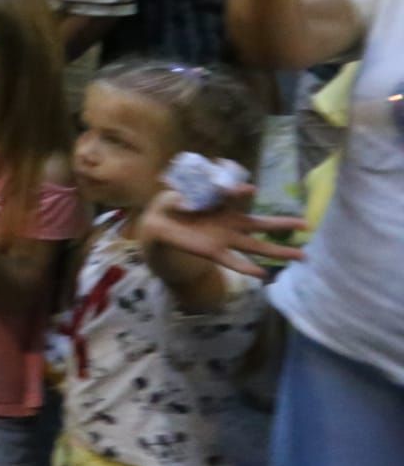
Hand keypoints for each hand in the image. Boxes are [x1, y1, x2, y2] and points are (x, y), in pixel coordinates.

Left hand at [136, 186, 305, 280]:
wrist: (157, 224)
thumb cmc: (172, 204)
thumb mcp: (181, 193)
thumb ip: (195, 191)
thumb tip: (211, 193)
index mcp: (223, 205)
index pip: (236, 196)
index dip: (241, 192)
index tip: (250, 190)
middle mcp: (230, 223)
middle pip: (261, 225)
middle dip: (284, 225)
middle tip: (308, 225)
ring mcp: (224, 239)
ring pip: (256, 247)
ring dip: (277, 252)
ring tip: (301, 256)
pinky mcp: (214, 253)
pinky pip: (234, 262)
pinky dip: (248, 269)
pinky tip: (264, 275)